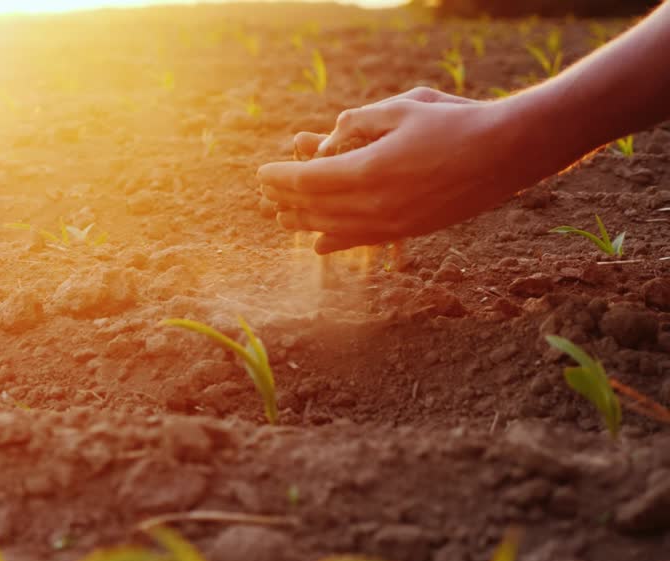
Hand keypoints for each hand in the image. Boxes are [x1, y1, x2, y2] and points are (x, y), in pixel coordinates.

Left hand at [257, 87, 542, 254]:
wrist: (506, 152)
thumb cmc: (453, 121)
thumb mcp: (400, 108)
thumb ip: (358, 123)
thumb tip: (326, 141)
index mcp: (367, 171)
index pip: (307, 181)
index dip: (280, 178)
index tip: (262, 174)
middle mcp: (374, 205)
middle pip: (314, 207)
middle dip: (286, 200)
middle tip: (266, 193)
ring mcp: (392, 223)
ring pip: (333, 228)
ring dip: (304, 223)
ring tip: (282, 217)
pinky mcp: (409, 230)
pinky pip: (362, 241)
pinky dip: (335, 241)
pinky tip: (318, 244)